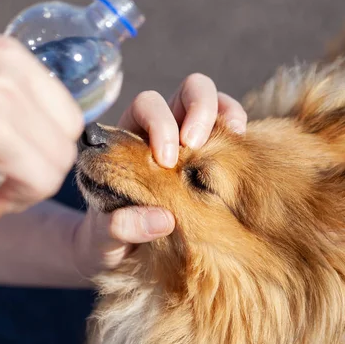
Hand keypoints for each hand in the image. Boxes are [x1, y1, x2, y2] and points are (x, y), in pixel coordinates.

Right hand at [0, 35, 82, 247]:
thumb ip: (12, 96)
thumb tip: (43, 143)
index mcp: (15, 62)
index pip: (71, 121)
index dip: (56, 151)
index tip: (32, 164)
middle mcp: (8, 86)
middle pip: (61, 156)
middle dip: (39, 183)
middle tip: (9, 191)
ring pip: (41, 182)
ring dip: (16, 203)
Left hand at [74, 73, 246, 272]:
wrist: (118, 252)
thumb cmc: (105, 238)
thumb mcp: (102, 239)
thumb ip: (118, 228)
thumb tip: (162, 220)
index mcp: (128, 139)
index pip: (147, 106)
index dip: (159, 124)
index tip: (165, 161)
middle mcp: (160, 128)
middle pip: (186, 91)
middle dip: (197, 110)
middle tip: (197, 146)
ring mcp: (188, 137)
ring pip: (212, 100)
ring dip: (224, 113)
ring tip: (234, 137)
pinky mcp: (212, 154)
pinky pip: (230, 126)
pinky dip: (239, 129)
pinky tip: (243, 151)